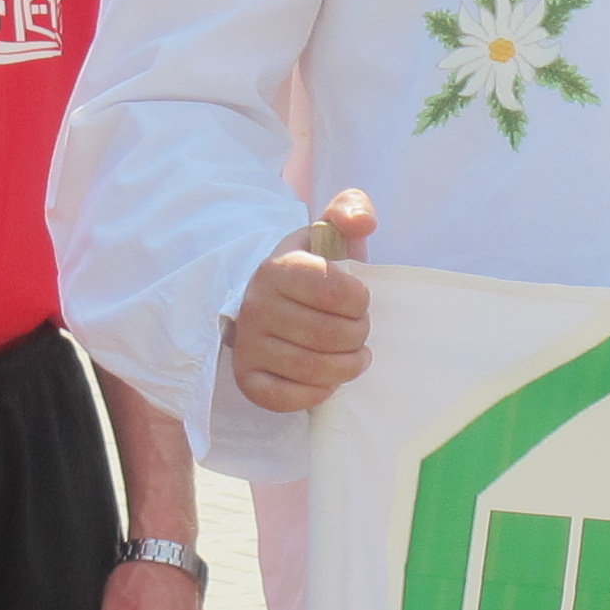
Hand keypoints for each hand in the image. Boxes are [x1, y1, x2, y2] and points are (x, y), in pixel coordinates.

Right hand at [234, 191, 375, 413]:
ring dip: (346, 367)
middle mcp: (256, 306)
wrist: (272, 297)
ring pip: (314, 369)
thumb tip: (364, 222)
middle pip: (331, 335)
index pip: (339, 292)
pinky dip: (315, 393)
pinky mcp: (246, 377)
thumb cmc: (312, 268)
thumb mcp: (330, 232)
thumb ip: (351, 211)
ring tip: (353, 357)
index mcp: (277, 267)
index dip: (360, 301)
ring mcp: (248, 344)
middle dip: (358, 336)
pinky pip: (285, 398)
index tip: (357, 300)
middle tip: (358, 331)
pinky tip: (326, 379)